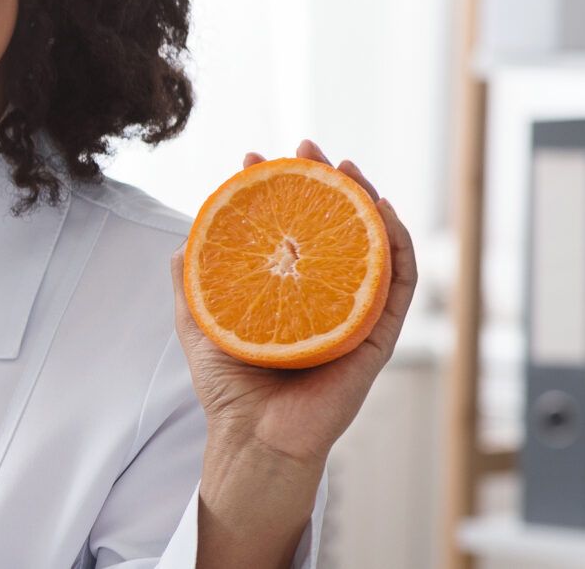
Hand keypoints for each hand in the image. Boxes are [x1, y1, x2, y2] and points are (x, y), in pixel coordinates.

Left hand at [171, 139, 420, 467]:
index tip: (255, 159)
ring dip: (364, 199)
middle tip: (306, 147)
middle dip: (323, 179)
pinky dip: (398, 245)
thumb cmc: (230, 387)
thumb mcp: (200, 321)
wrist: (254, 437)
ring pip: (370, 244)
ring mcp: (353, 312)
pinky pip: (398, 284)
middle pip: (333, 225)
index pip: (288, 226)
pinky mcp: (378, 336)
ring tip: (345, 166)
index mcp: (289, 288)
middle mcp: (324, 295)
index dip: (277, 189)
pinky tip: (384, 211)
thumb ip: (192, 281)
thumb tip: (185, 238)